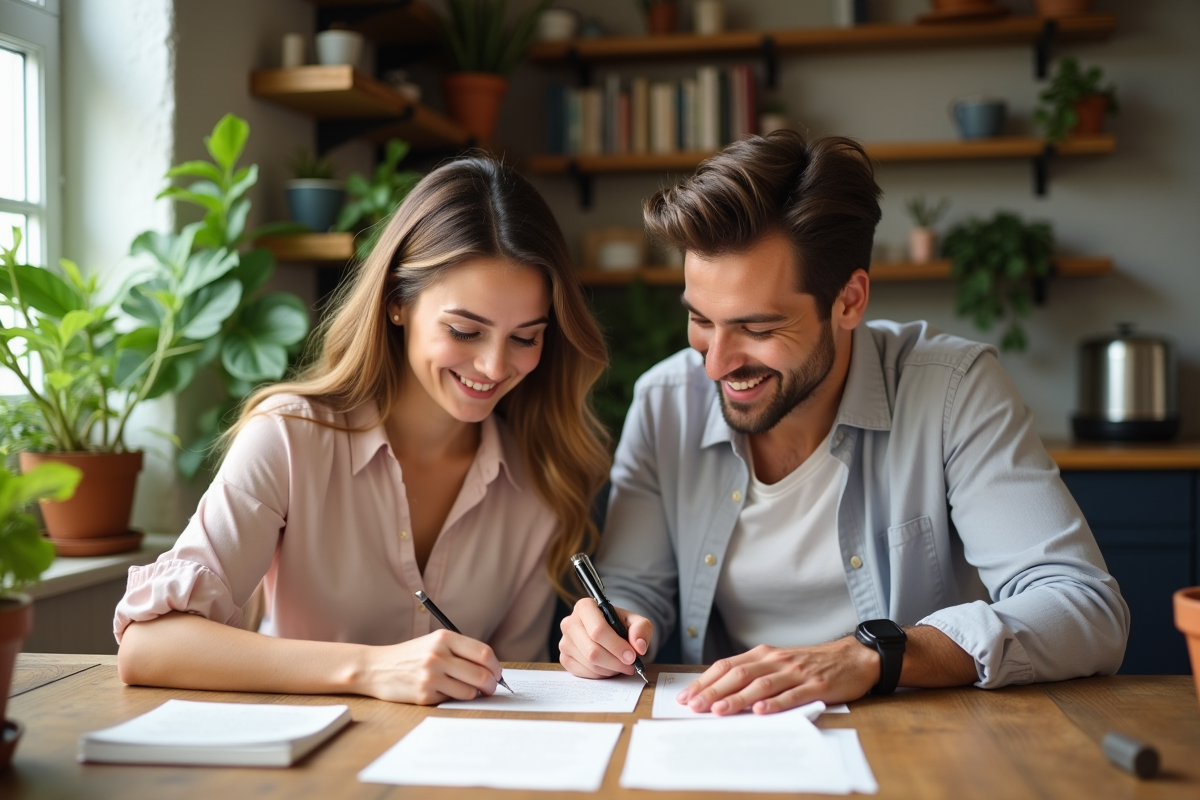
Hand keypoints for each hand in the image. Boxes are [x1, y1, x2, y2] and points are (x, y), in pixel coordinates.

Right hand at [357, 629, 501, 704]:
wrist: (377, 668)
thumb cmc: (411, 656)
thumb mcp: (434, 642)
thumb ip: (460, 651)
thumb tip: (491, 670)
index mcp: (444, 638)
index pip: (483, 653)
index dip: (495, 666)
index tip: (497, 673)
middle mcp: (438, 655)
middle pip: (480, 674)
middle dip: (491, 684)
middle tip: (491, 688)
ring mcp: (430, 676)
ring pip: (469, 691)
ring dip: (473, 693)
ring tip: (465, 689)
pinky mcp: (424, 695)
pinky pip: (451, 700)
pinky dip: (452, 698)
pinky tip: (441, 691)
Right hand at [558, 598, 653, 678]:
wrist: (609, 632)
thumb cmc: (620, 624)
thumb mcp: (636, 621)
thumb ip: (642, 629)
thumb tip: (639, 646)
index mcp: (585, 607)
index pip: (597, 630)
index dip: (616, 646)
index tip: (632, 656)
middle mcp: (570, 623)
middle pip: (592, 650)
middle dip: (615, 662)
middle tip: (630, 665)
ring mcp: (564, 641)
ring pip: (589, 663)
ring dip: (610, 669)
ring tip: (621, 664)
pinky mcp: (564, 658)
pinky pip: (584, 673)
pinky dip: (601, 674)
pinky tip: (609, 667)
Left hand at [677, 637, 879, 714]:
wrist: (852, 657)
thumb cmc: (810, 663)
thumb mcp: (778, 663)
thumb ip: (754, 674)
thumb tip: (720, 693)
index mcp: (763, 654)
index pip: (727, 666)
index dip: (705, 681)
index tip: (687, 696)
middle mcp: (776, 660)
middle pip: (739, 675)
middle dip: (713, 691)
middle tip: (694, 706)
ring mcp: (796, 672)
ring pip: (761, 685)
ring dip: (738, 699)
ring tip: (719, 711)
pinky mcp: (815, 685)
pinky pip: (792, 694)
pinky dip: (775, 703)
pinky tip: (761, 711)